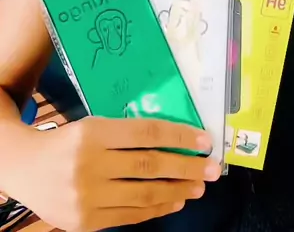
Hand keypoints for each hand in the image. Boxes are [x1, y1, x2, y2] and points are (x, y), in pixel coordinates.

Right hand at [8, 117, 220, 230]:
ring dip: (177, 190)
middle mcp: (90, 164)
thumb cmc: (68, 141)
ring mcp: (87, 196)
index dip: (179, 136)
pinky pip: (129, 216)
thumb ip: (127, 133)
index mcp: (94, 132)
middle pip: (149, 165)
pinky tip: (174, 201)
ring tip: (198, 186)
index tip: (204, 140)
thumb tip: (176, 141)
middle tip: (212, 168)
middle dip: (186, 167)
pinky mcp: (85, 222)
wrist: (26, 168)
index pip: (146, 133)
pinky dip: (156, 210)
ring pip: (143, 195)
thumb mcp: (94, 126)